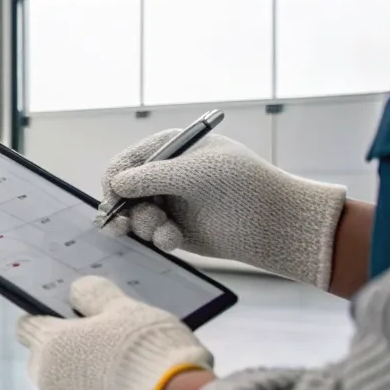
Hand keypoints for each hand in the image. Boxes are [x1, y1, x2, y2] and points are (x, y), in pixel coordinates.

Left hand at [16, 277, 212, 389]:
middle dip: (63, 349)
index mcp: (50, 344)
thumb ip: (94, 295)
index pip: (28, 327)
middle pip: (43, 358)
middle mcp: (47, 378)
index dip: (44, 319)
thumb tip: (76, 292)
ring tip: (119, 368)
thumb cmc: (144, 348)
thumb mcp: (123, 307)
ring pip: (61, 384)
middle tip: (99, 341)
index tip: (66, 317)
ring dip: (80, 375)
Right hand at [102, 131, 346, 288]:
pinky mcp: (177, 228)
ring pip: (135, 216)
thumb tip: (115, 185)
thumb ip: (151, 176)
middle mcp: (167, 175)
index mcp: (171, 149)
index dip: (114, 180)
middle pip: (124, 192)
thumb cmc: (241, 186)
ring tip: (165, 232)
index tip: (113, 199)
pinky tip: (173, 240)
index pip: (126, 161)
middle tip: (121, 227)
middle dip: (124, 209)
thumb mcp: (194, 173)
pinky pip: (151, 234)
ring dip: (144, 225)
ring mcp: (171, 202)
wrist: (276, 222)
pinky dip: (158, 238)